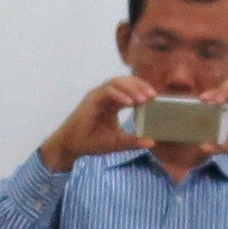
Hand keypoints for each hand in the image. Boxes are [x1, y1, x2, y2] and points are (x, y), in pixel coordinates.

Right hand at [39, 76, 155, 171]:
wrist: (72, 146)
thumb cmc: (92, 142)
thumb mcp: (118, 142)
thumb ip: (133, 141)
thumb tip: (152, 142)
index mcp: (112, 102)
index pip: (129, 89)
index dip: (142, 90)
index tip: (155, 97)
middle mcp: (105, 96)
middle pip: (125, 82)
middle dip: (140, 85)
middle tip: (153, 95)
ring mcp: (97, 96)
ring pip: (116, 82)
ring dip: (131, 88)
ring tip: (143, 98)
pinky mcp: (91, 99)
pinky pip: (107, 91)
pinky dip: (120, 95)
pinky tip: (130, 103)